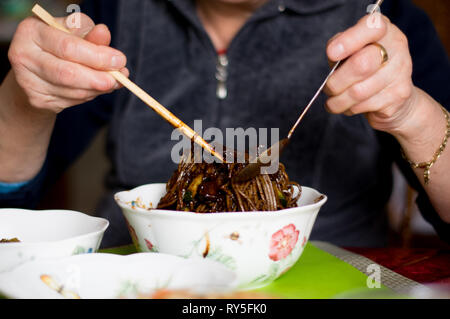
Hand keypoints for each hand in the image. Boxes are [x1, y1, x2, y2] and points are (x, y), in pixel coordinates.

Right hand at [7, 12, 128, 113]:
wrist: (36, 68)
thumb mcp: (73, 32)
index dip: (97, 56)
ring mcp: (28, 81)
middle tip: (120, 78)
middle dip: (99, 77)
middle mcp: (23, 56)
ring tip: (112, 82)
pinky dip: (90, 95)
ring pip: (72, 90)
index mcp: (31, 32)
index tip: (120, 60)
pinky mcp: (37, 100)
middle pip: (68, 73)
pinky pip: (71, 101)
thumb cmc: (58, 44)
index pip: (68, 47)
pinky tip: (96, 87)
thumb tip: (103, 33)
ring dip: (98, 88)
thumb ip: (89, 34)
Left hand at [324, 14, 417, 135]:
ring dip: (338, 101)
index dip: (349, 40)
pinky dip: (349, 109)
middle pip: (361, 64)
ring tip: (334, 102)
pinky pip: (364, 106)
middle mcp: (397, 47)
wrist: (396, 99)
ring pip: (358, 91)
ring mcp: (401, 72)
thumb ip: (340, 47)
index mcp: (384, 31)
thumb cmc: (366, 69)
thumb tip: (334, 55)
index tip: (332, 54)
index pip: (372, 27)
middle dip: (336, 82)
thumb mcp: (351, 52)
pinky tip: (350, 106)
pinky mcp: (399, 95)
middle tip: (328, 88)